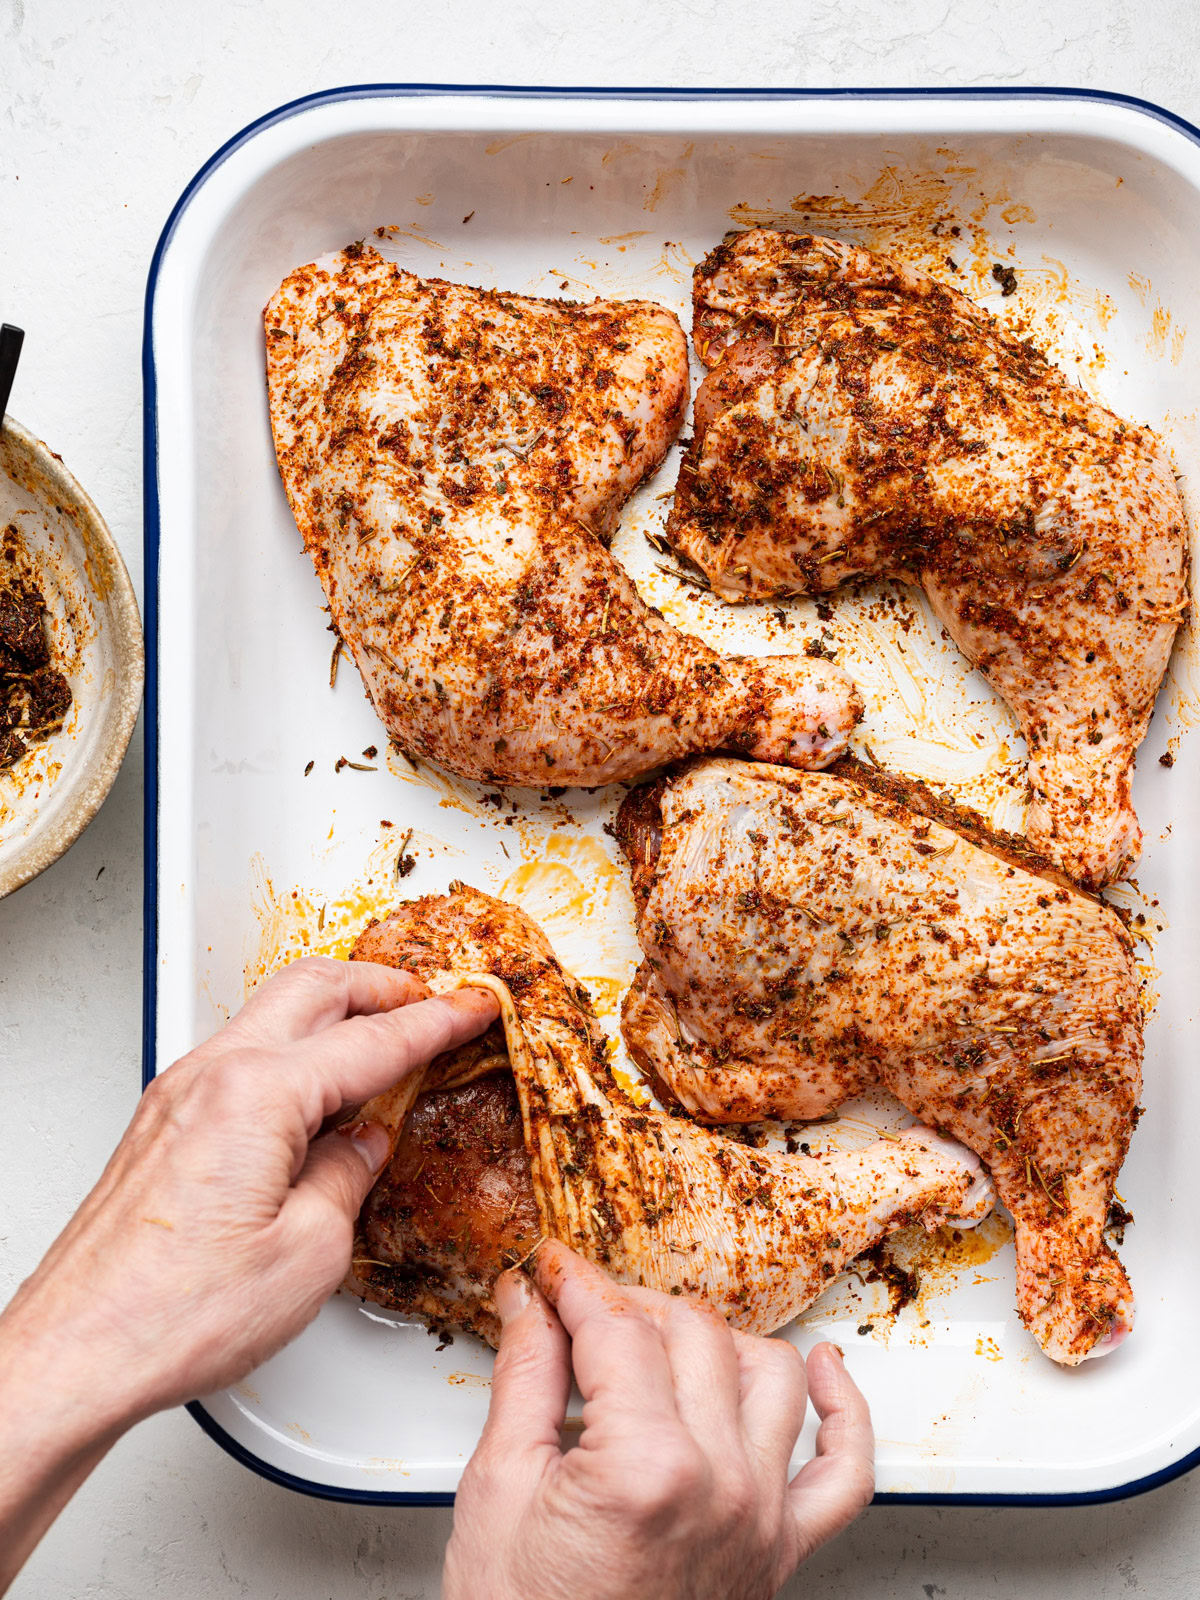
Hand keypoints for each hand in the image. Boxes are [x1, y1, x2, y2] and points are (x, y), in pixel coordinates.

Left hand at [0, 956, 496, 1590]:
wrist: (77, 1351)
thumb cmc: (173, 1313)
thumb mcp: (309, 1252)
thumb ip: (349, 1174)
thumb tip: (367, 1141)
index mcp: (259, 1095)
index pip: (373, 1040)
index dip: (438, 1022)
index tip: (475, 1008)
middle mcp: (212, 1075)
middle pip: (315, 987)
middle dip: (384, 984)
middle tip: (432, 1000)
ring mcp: (179, 1093)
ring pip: (272, 1010)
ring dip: (335, 1008)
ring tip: (382, 1033)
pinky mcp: (162, 1121)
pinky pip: (241, 1051)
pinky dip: (293, 1045)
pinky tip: (317, 1085)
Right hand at [444, 1241, 873, 1599]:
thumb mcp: (497, 1492)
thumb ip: (524, 1379)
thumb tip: (529, 1306)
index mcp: (646, 1469)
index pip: (618, 1328)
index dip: (576, 1286)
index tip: (553, 1272)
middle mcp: (720, 1485)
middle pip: (691, 1335)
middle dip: (627, 1306)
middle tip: (580, 1311)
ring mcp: (762, 1517)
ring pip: (769, 1371)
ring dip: (714, 1339)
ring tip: (659, 1342)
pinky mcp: (783, 1551)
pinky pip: (846, 1468)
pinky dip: (845, 1409)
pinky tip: (822, 1370)